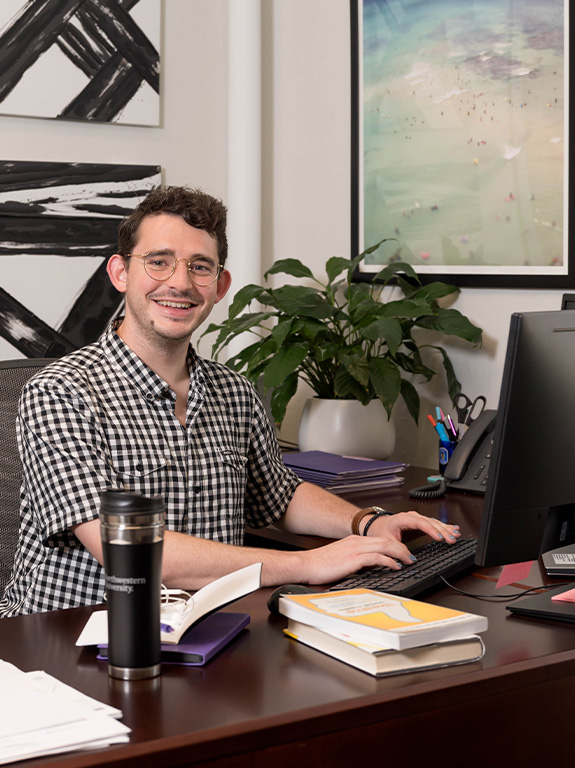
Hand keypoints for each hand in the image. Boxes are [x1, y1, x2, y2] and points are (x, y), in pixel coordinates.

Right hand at [296, 511, 459, 584]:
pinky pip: (376, 557)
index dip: (395, 546)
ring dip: (400, 553)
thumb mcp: (341, 560)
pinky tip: (395, 566)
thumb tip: (369, 568)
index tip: (403, 553)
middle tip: (412, 557)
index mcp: (354, 541)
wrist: (304, 564)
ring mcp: (355, 549)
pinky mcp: (353, 559)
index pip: (380, 540)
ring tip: (409, 560)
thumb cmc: (319, 565)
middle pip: (386, 541)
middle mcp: (356, 542)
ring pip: (384, 546)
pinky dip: (389, 561)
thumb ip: (355, 561)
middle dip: (402, 548)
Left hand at [366, 510, 459, 545]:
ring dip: (445, 528)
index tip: (441, 538)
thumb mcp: (386, 541)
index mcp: (403, 519)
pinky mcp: (419, 522)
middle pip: (430, 522)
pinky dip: (443, 527)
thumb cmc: (381, 531)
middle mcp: (411, 517)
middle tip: (452, 538)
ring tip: (455, 534)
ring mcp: (416, 518)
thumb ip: (397, 549)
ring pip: (433, 522)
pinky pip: (433, 523)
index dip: (432, 530)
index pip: (420, 523)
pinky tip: (452, 528)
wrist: (376, 525)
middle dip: (442, 530)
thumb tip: (409, 559)